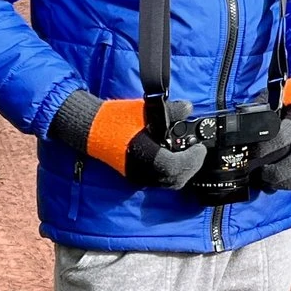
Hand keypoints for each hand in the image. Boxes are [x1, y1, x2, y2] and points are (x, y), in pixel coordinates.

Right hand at [50, 92, 208, 190]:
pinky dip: (169, 173)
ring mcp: (137, 176)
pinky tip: (171, 158)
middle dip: (190, 167)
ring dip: (180, 171)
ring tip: (186, 155)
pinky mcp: (133, 176)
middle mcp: (143, 172)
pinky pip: (157, 181)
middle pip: (175, 179)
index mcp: (148, 157)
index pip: (177, 166)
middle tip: (196, 153)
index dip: (193, 159)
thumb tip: (189, 108)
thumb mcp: (146, 110)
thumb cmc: (116, 118)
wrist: (91, 128)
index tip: (199, 148)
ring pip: (167, 183)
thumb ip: (171, 111)